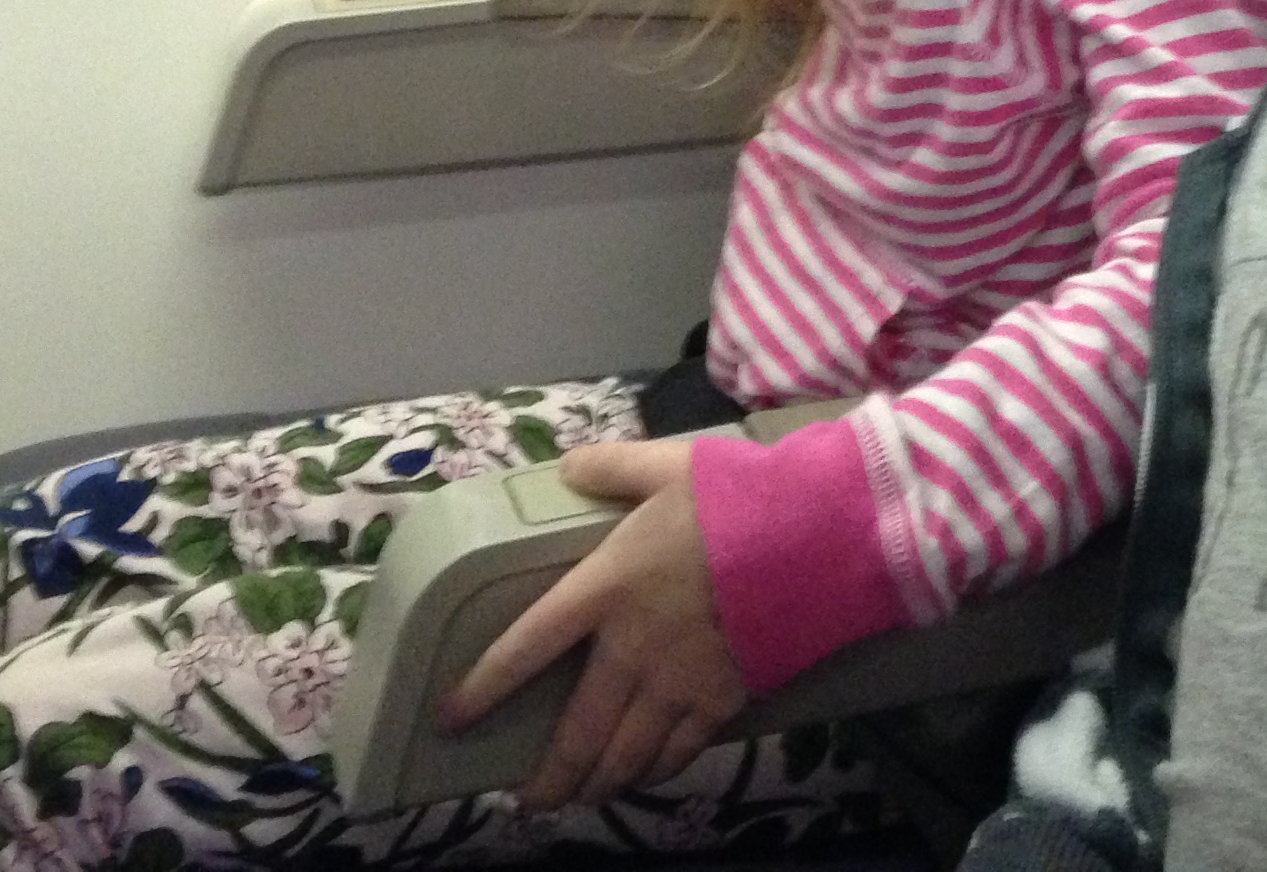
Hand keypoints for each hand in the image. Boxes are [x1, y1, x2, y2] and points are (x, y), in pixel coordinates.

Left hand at [436, 439, 744, 808]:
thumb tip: (569, 466)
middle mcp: (632, 649)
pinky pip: (679, 752)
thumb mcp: (667, 465)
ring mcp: (679, 683)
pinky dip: (655, 770)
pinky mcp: (723, 700)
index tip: (452, 716)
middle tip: (530, 800)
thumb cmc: (737, 498)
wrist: (813, 538)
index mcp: (605, 588)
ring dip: (597, 783)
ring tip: (581, 798)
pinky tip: (645, 775)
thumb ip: (613, 467)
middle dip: (551, 775)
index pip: (527, 646)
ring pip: (625, 754)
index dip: (485, 687)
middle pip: (579, 730)